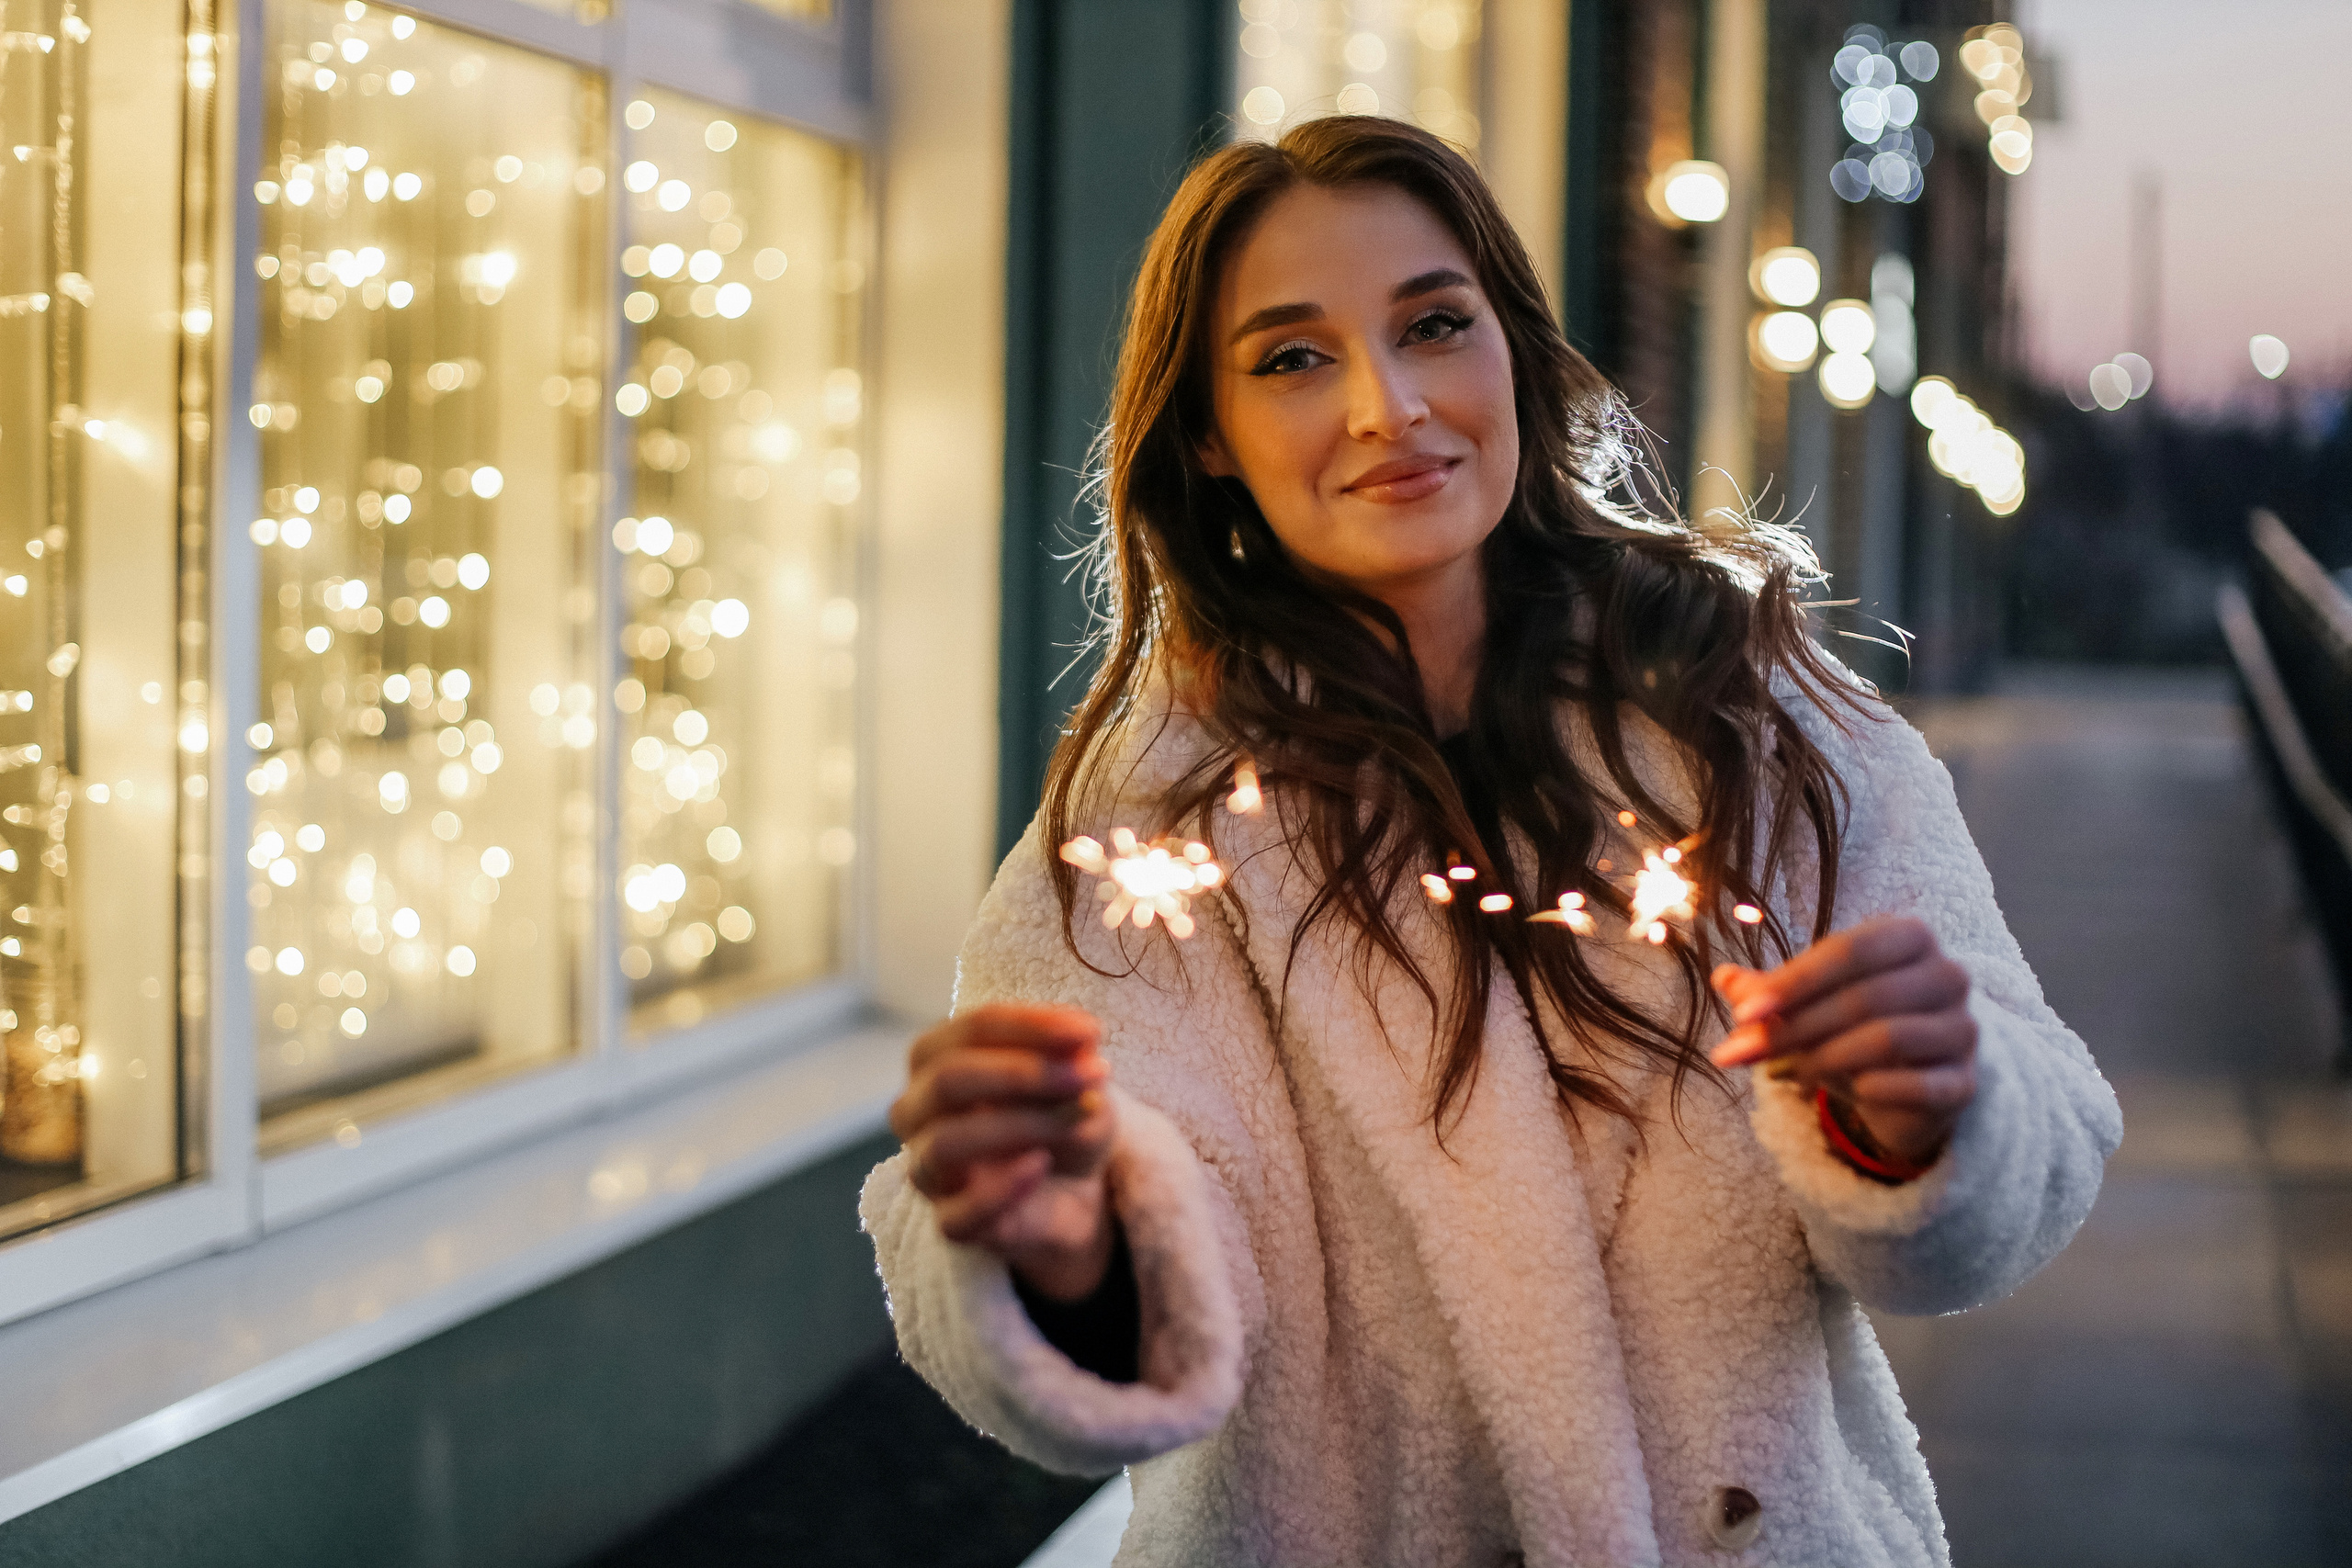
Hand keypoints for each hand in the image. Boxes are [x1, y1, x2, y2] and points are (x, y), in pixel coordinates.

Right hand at [889, 1003, 1118, 1300]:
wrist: (1074, 1191)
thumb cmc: (1061, 1118)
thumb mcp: (1081, 1082)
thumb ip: (1076, 1060)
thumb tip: (1081, 1040)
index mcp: (938, 1059)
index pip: (970, 1031)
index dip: (1029, 1027)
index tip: (1088, 1031)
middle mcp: (918, 1110)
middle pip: (947, 1079)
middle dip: (1022, 1073)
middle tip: (1087, 1075)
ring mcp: (927, 1169)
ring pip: (946, 1143)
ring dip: (1021, 1125)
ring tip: (1076, 1118)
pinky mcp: (949, 1222)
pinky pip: (957, 1214)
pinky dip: (1000, 1190)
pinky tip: (1041, 1165)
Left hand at [1709, 915, 1977, 1166]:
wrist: (1910, 1085)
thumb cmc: (1853, 1027)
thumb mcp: (1807, 1003)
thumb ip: (1768, 992)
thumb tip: (1723, 978)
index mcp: (1907, 937)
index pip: (1847, 951)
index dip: (1792, 983)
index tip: (1742, 1015)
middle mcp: (1946, 975)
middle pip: (1863, 997)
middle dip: (1793, 1029)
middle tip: (1741, 1054)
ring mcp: (1962, 1029)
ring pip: (1888, 1038)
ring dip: (1824, 1058)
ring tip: (1785, 1073)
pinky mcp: (1966, 1081)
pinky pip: (1921, 1085)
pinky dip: (1875, 1089)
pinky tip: (1850, 1092)